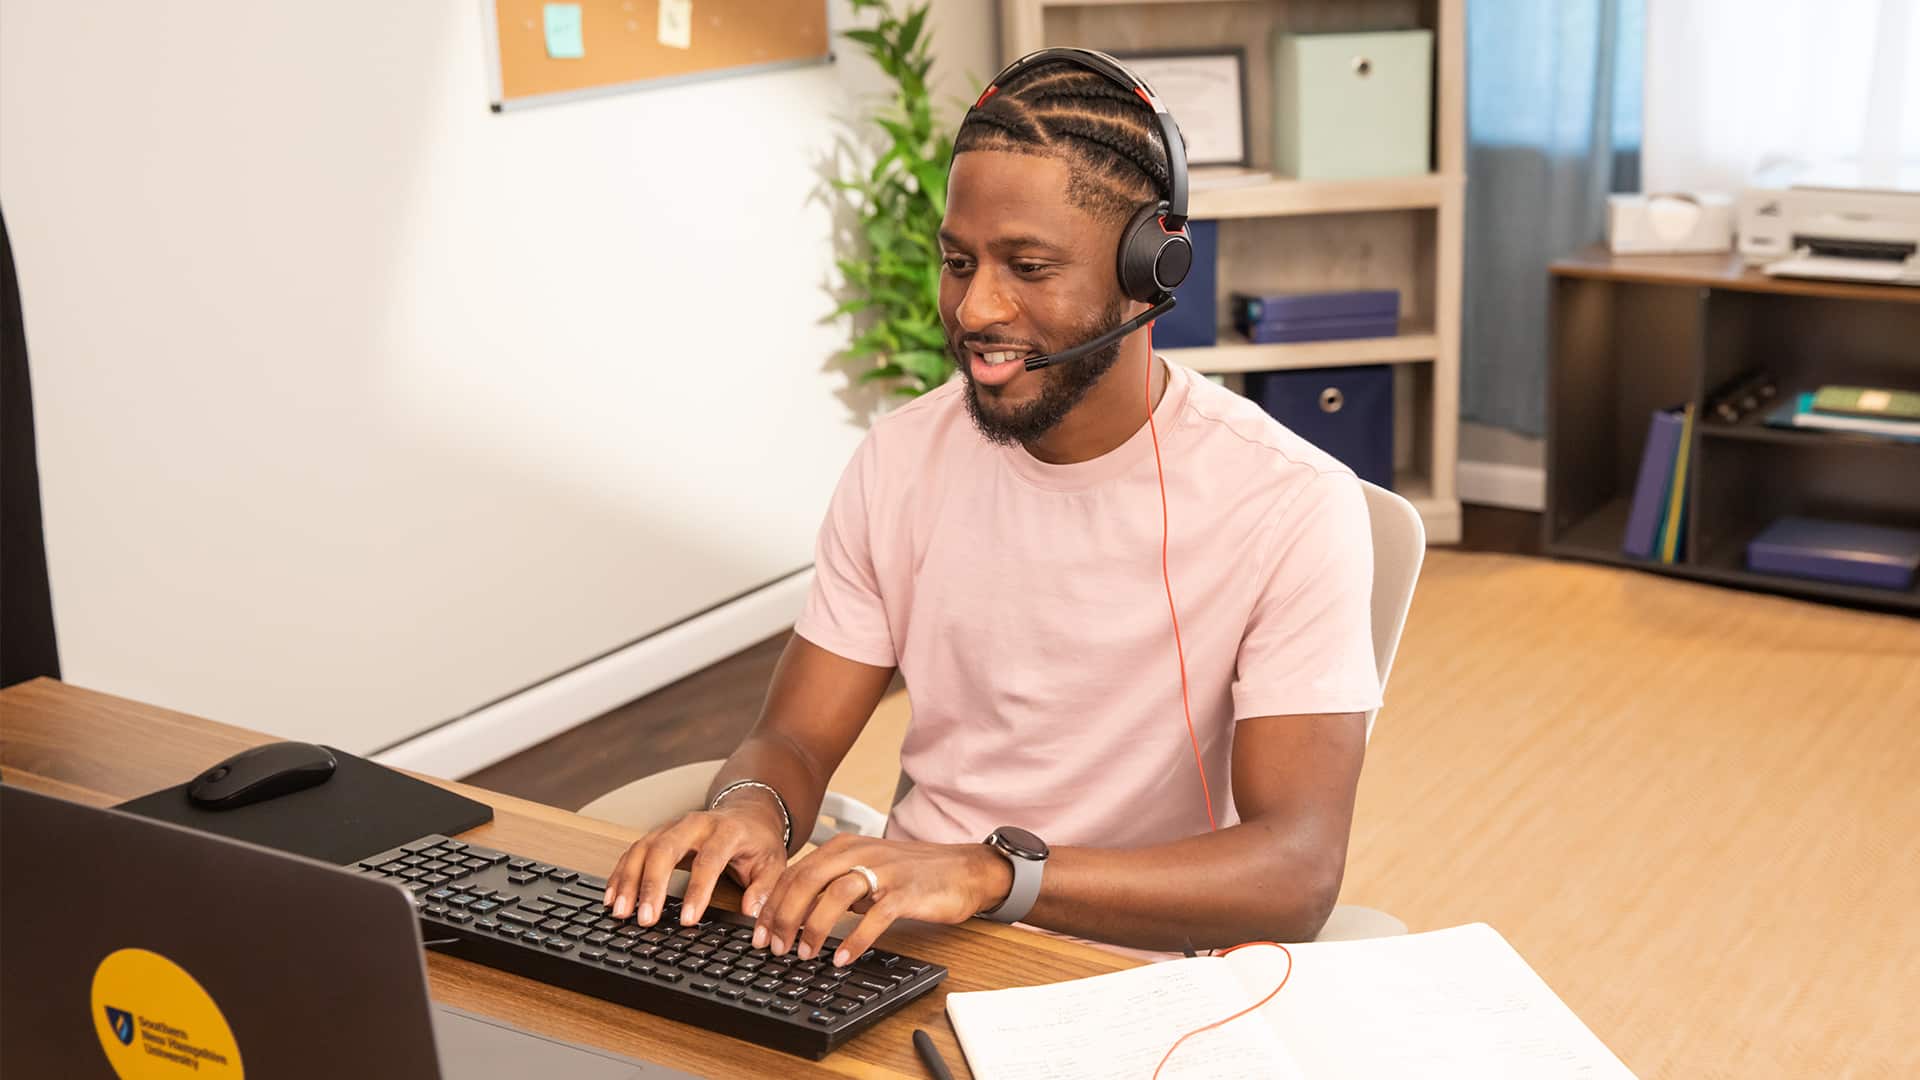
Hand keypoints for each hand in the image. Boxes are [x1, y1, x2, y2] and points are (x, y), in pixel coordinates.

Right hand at [603, 800, 787, 927]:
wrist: (749, 812)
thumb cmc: (758, 841)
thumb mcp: (774, 863)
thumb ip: (765, 888)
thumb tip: (751, 912)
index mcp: (727, 831)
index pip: (708, 860)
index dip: (697, 890)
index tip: (687, 919)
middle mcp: (695, 824)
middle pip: (665, 848)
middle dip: (652, 885)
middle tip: (644, 918)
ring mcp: (673, 826)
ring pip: (643, 848)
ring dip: (629, 880)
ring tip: (620, 912)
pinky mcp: (658, 834)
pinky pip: (634, 851)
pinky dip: (621, 874)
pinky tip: (612, 897)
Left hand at [753, 833, 1013, 967]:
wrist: (964, 869)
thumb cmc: (913, 874)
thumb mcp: (866, 871)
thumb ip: (834, 884)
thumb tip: (797, 913)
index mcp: (844, 847)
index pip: (796, 872)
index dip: (773, 904)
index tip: (760, 933)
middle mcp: (860, 853)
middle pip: (808, 880)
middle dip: (785, 916)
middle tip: (775, 947)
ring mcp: (884, 871)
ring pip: (836, 895)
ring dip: (814, 927)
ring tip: (805, 955)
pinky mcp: (907, 892)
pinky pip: (875, 916)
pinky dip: (854, 938)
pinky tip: (842, 958)